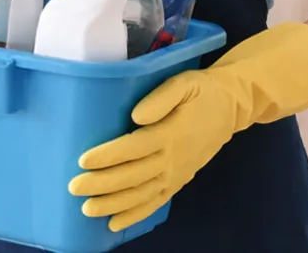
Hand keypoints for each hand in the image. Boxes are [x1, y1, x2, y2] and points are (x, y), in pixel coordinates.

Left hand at [69, 22, 307, 231]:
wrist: (232, 108)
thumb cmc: (202, 91)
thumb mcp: (184, 83)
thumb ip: (160, 97)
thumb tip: (136, 116)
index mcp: (170, 133)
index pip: (134, 147)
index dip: (108, 156)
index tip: (83, 161)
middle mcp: (172, 158)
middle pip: (133, 175)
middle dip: (102, 184)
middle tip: (74, 188)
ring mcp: (177, 173)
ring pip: (142, 194)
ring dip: (114, 204)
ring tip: (88, 209)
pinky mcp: (179, 181)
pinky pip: (156, 202)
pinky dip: (135, 214)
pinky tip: (114, 223)